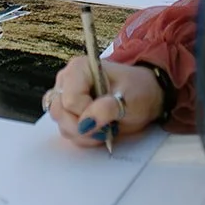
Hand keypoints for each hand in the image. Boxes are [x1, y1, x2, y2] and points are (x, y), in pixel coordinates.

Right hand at [45, 56, 165, 146]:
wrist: (144, 97)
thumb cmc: (138, 91)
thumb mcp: (129, 98)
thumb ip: (107, 109)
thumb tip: (85, 123)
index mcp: (80, 68)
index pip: (70, 99)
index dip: (87, 113)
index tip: (108, 115)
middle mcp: (67, 80)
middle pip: (59, 112)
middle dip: (82, 127)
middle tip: (105, 128)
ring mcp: (65, 95)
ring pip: (60, 123)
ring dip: (82, 134)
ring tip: (104, 129)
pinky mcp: (68, 110)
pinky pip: (65, 129)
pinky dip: (81, 136)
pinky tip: (97, 131)